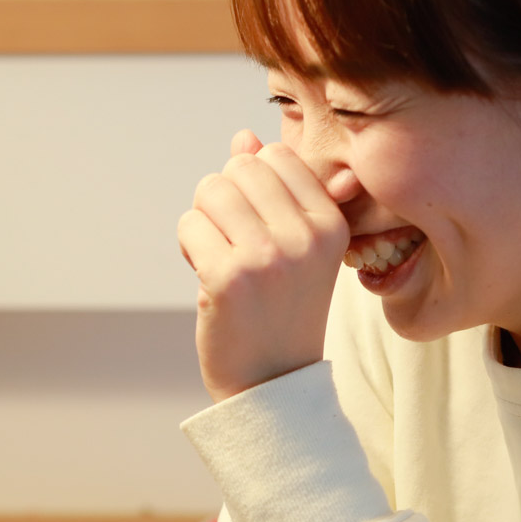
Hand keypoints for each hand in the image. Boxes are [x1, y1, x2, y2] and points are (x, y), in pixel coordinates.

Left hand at [178, 129, 349, 401]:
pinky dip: (189, 247)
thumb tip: (244, 137)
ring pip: (210, 189)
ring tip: (221, 260)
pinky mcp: (229, 278)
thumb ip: (276, 189)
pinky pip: (189, 224)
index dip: (252, 185)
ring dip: (204, 222)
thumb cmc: (280, 311)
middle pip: (239, 167)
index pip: (276, 157)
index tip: (258, 227)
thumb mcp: (297, 248)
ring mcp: (268, 257)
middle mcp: (306, 237)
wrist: (271, 384)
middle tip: (234, 245)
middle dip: (224, 199)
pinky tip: (207, 278)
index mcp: (331, 224)